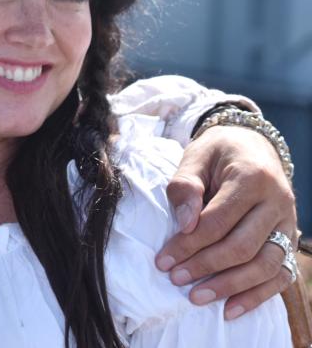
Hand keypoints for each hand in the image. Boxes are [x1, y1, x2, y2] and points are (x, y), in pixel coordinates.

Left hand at [155, 125, 296, 318]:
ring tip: (197, 297)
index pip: (218, 221)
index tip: (163, 260)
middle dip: (205, 266)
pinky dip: (258, 296)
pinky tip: (231, 309)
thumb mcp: (196, 156)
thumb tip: (184, 224)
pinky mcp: (290, 239)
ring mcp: (288, 223)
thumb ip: (185, 186)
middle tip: (175, 279)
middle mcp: (277, 202)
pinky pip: (282, 275)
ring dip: (230, 286)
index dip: (189, 243)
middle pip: (242, 246)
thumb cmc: (218, 153)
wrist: (252, 146)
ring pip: (266, 265)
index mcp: (252, 178)